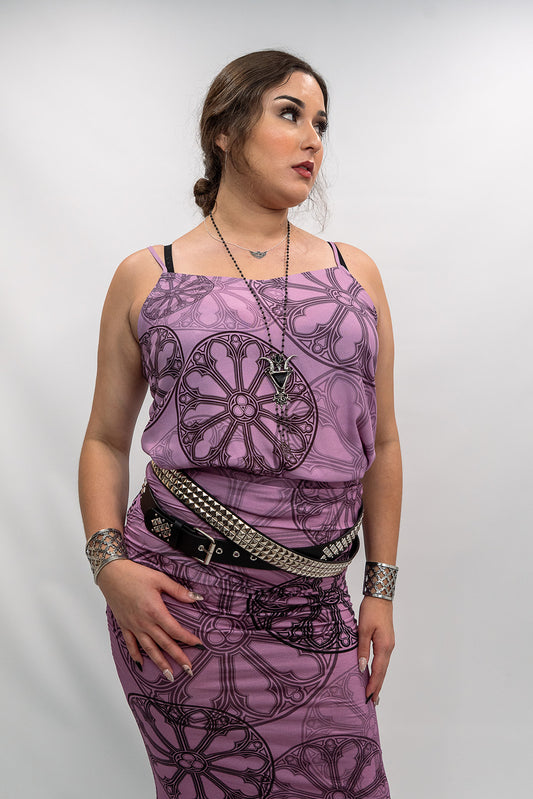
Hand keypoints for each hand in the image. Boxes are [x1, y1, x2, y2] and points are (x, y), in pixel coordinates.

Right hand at [97, 558, 203, 680]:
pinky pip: (130, 644)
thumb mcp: (159, 579)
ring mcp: (133, 626)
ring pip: (149, 649)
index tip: (198, 645)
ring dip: (160, 663)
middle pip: (164, 644)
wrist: (112, 574)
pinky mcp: (124, 625)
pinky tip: (141, 664)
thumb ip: (178, 590)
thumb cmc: (135, 575)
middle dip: (178, 657)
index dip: (188, 639)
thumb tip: (196, 598)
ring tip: (169, 675)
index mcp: (155, 611)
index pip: (175, 630)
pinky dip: (136, 655)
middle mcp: (144, 622)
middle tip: (189, 670)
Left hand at [357, 595, 394, 704]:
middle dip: (377, 687)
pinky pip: (382, 660)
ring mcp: (389, 644)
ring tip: (374, 693)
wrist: (380, 596)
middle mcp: (389, 648)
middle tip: (373, 702)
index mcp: (384, 646)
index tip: (368, 697)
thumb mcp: (363, 629)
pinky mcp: (386, 641)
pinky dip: (379, 670)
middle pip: (383, 672)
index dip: (373, 685)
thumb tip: (361, 668)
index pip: (378, 671)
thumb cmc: (371, 610)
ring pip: (383, 667)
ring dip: (378, 680)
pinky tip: (375, 674)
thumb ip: (362, 649)